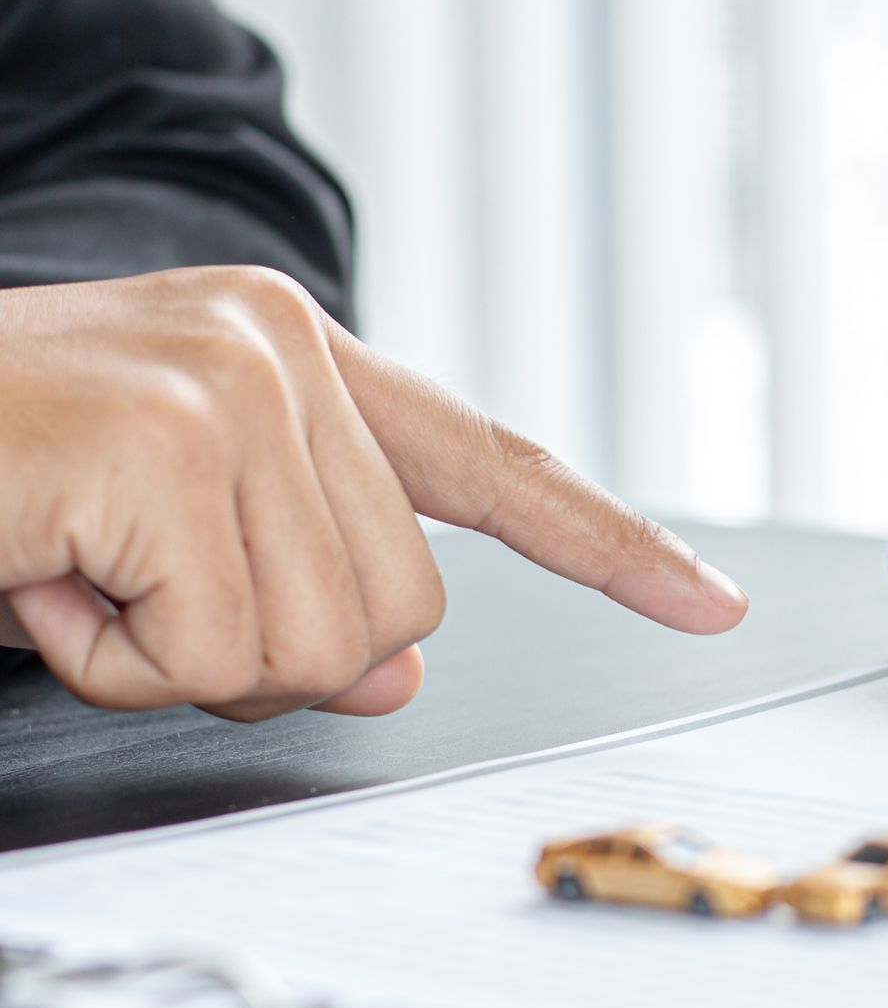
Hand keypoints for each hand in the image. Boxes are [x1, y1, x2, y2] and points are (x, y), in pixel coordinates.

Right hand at [0, 267, 746, 717]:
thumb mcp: (154, 540)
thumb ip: (292, 579)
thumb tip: (400, 662)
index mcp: (289, 355)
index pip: (483, 459)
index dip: (605, 540)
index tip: (702, 603)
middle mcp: (279, 344)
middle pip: (400, 608)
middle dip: (259, 647)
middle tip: (122, 587)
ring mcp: (231, 382)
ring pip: (323, 643)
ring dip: (180, 655)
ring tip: (76, 569)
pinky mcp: (168, 442)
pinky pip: (221, 650)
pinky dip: (120, 658)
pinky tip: (45, 572)